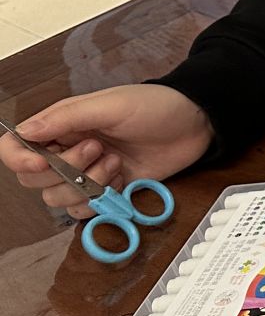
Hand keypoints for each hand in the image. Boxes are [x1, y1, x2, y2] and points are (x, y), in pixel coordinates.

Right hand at [2, 86, 212, 211]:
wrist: (196, 124)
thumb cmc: (155, 105)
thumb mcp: (110, 105)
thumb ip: (65, 118)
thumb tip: (24, 132)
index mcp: (61, 125)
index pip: (15, 147)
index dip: (20, 160)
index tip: (44, 163)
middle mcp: (67, 150)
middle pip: (34, 179)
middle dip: (65, 171)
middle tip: (99, 149)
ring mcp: (87, 173)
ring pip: (58, 198)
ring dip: (87, 185)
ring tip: (115, 161)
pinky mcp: (107, 190)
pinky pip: (83, 210)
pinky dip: (99, 201)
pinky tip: (121, 180)